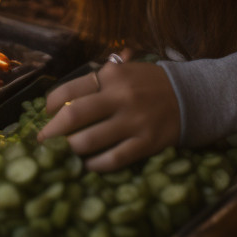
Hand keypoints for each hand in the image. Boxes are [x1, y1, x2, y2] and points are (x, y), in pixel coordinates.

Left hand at [38, 59, 180, 170]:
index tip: (47, 113)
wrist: (192, 95)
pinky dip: (95, 165)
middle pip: (74, 115)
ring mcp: (134, 121)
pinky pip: (114, 159)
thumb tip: (64, 98)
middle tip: (43, 140)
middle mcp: (121, 97)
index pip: (70, 89)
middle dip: (52, 132)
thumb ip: (98, 79)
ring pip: (90, 140)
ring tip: (66, 153)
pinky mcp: (147, 143)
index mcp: (112, 76)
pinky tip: (88, 165)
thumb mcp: (126, 70)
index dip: (51, 105)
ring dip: (71, 150)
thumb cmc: (151, 84)